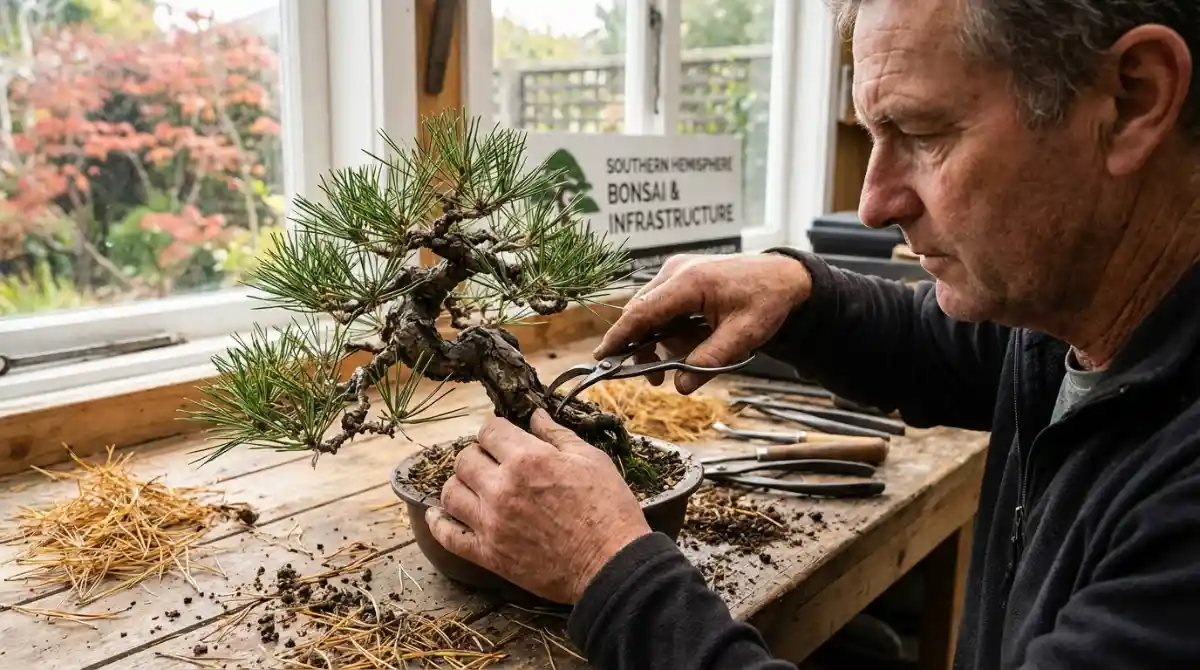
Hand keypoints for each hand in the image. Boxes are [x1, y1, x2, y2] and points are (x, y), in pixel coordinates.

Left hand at [425, 409, 650, 603]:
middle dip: (478, 455)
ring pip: (450, 493)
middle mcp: (502, 488)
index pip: (489, 430)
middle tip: (493, 462)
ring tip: (474, 486)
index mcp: (527, 459)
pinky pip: (448, 535)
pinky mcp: (488, 554)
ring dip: (459, 484)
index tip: (503, 437)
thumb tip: (536, 414)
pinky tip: (439, 514)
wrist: (611, 564)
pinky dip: (438, 522)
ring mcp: (491, 523)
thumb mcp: (591, 459)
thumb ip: (557, 434)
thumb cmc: (608, 509)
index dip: (496, 430)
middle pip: (464, 459)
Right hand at [597, 252, 812, 393]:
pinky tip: (688, 343)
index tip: (602, 358)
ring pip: (650, 312)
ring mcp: (677, 271)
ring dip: (658, 341)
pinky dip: (668, 329)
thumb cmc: (767, 300)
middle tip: (654, 378)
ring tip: (679, 364)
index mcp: (689, 282)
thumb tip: (680, 386)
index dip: (619, 337)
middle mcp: (676, 271)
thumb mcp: (743, 336)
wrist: (784, 277)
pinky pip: (662, 306)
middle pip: (640, 313)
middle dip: (642, 347)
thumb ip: (709, 360)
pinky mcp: (681, 277)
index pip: (642, 312)